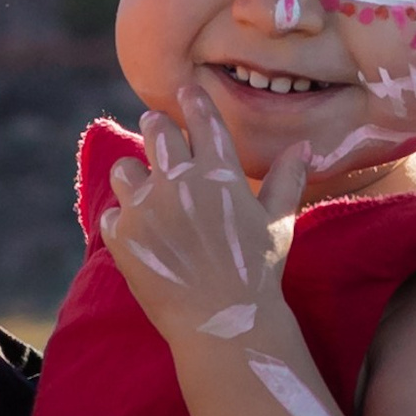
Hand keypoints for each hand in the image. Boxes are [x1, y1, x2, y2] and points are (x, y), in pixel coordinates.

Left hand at [99, 85, 310, 348]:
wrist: (224, 323)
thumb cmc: (258, 274)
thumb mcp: (278, 224)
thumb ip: (286, 181)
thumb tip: (303, 147)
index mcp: (218, 173)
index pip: (201, 119)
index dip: (192, 101)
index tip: (186, 92)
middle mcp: (178, 182)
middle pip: (157, 133)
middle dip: (157, 127)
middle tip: (157, 127)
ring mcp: (145, 208)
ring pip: (125, 169)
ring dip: (134, 173)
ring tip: (143, 184)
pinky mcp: (122, 237)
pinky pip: (111, 214)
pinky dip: (121, 220)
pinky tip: (135, 232)